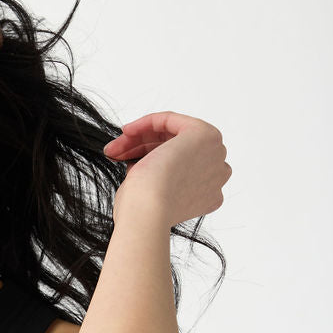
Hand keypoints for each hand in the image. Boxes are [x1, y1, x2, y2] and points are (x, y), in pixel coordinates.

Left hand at [103, 111, 230, 226]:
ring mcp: (214, 153)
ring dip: (140, 139)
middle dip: (143, 149)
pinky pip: (171, 121)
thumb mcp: (153, 195)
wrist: (149, 210)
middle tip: (116, 153)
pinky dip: (147, 124)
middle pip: (178, 151)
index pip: (179, 168)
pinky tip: (126, 131)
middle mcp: (218, 172)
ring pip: (172, 136)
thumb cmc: (145, 211)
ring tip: (114, 149)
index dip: (151, 164)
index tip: (127, 161)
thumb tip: (144, 164)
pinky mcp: (204, 134)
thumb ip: (158, 178)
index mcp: (210, 194)